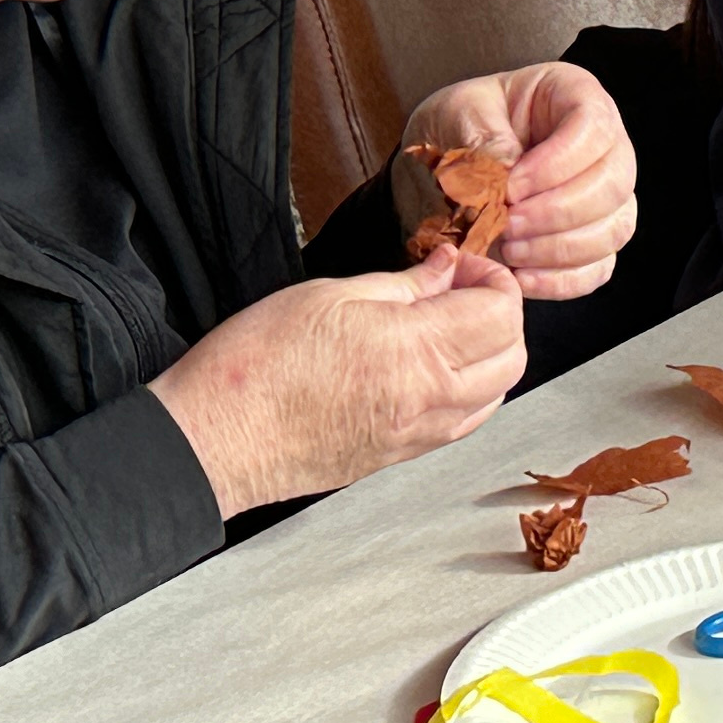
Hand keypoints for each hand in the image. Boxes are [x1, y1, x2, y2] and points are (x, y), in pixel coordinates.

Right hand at [148, 246, 524, 515]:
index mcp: (414, 351)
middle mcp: (427, 400)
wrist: (210, 441)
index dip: (493, 278)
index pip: (502, 312)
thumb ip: (403, 283)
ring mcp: (414, 436)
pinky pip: (461, 424)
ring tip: (449, 326)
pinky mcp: (395, 458)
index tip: (462, 265)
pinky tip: (436, 366)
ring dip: (490, 355)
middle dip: (502, 314)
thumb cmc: (254, 364)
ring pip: (495, 395)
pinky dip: (469, 391)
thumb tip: (445, 268)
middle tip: (461, 290)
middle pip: (513, 357)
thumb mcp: (329, 294)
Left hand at [394, 61, 638, 299]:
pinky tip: (523, 278)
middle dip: (559, 212)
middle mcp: (603, 144)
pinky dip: (564, 280)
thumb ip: (483, 136)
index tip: (511, 187)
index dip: (557, 163)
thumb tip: (509, 170)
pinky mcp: (592, 238)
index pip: (593, 128)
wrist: (449, 157)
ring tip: (510, 249)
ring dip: (562, 248)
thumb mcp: (459, 112)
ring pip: (615, 228)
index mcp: (575, 96)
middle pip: (614, 182)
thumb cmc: (462, 124)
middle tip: (509, 224)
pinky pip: (600, 267)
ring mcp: (605, 194)